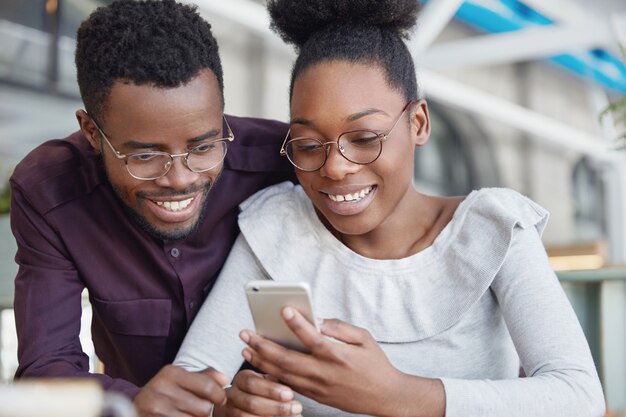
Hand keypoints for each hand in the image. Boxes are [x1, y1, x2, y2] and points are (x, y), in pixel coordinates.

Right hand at [134, 364, 227, 416]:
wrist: (135, 406)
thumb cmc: (166, 392)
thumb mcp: (182, 379)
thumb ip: (205, 377)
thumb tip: (225, 380)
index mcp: (171, 373)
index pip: (207, 386)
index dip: (220, 395)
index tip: (221, 399)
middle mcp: (161, 389)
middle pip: (203, 408)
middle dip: (206, 411)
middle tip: (199, 409)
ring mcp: (155, 408)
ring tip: (187, 414)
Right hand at [215, 370, 301, 416]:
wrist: (245, 404)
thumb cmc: (262, 390)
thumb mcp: (268, 381)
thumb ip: (276, 378)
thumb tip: (293, 376)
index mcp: (242, 379)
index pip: (252, 383)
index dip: (271, 390)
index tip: (290, 394)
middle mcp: (232, 395)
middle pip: (251, 403)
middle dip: (276, 407)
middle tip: (297, 407)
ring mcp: (230, 410)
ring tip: (293, 416)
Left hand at [239, 308, 405, 415]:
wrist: (385, 397)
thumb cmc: (376, 364)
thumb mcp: (364, 338)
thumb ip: (339, 327)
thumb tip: (316, 319)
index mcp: (338, 355)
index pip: (313, 338)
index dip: (297, 323)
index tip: (283, 310)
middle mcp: (324, 373)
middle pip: (287, 359)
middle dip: (262, 345)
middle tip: (246, 333)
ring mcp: (318, 387)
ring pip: (282, 375)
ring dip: (261, 361)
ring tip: (246, 349)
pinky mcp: (316, 396)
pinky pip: (289, 386)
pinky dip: (272, 376)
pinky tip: (260, 367)